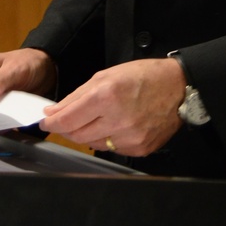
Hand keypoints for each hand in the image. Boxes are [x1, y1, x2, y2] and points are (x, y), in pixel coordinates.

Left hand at [40, 59, 185, 156]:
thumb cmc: (145, 77)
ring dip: (88, 134)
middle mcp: (118, 119)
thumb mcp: (107, 75)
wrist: (179, 87)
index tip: (47, 120)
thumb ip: (77, 96)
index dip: (52, 122)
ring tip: (99, 118)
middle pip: (77, 135)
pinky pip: (112, 150)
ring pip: (93, 145)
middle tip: (68, 120)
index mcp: (107, 96)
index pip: (67, 120)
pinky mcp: (140, 148)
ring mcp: (130, 137)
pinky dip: (107, 140)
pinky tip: (116, 126)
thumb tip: (55, 112)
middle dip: (67, 128)